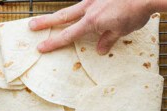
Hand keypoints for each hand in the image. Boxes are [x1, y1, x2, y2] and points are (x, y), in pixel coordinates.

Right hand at [29, 0, 153, 54]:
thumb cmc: (135, 12)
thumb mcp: (121, 30)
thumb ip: (108, 39)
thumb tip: (99, 50)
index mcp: (92, 21)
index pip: (68, 34)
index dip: (53, 42)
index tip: (40, 47)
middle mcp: (89, 8)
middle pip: (62, 16)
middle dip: (45, 22)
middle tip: (31, 25)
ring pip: (73, 8)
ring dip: (61, 14)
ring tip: (50, 19)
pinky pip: (88, 3)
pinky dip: (82, 9)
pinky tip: (83, 11)